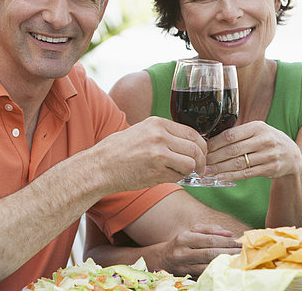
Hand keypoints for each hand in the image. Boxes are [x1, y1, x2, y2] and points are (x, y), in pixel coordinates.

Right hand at [92, 116, 206, 191]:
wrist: (100, 167)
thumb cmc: (117, 150)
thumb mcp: (141, 130)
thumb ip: (163, 134)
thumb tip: (187, 143)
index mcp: (157, 123)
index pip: (192, 133)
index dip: (201, 146)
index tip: (201, 154)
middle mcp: (160, 136)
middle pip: (196, 148)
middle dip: (201, 161)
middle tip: (199, 168)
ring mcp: (159, 154)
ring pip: (190, 164)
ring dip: (188, 171)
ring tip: (179, 173)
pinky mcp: (156, 171)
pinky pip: (178, 176)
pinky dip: (176, 179)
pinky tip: (164, 177)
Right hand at [156, 224, 241, 276]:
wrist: (163, 259)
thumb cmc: (182, 243)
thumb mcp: (192, 231)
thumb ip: (210, 229)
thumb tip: (228, 233)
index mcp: (184, 238)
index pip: (209, 240)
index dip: (226, 242)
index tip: (239, 242)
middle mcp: (183, 252)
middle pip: (210, 253)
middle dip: (229, 252)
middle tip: (242, 251)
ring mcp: (184, 266)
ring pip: (209, 265)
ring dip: (225, 262)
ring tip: (238, 259)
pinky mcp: (188, 276)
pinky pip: (205, 273)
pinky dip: (218, 270)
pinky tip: (227, 267)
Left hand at [205, 121, 301, 181]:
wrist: (291, 155)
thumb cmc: (267, 141)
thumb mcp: (257, 131)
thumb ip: (239, 134)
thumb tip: (210, 139)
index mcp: (258, 127)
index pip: (231, 135)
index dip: (215, 143)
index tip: (203, 148)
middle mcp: (264, 140)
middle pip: (233, 150)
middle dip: (214, 157)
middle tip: (202, 162)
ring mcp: (268, 155)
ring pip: (238, 163)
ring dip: (220, 168)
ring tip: (207, 171)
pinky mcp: (270, 169)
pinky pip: (246, 174)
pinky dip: (231, 176)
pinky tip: (220, 177)